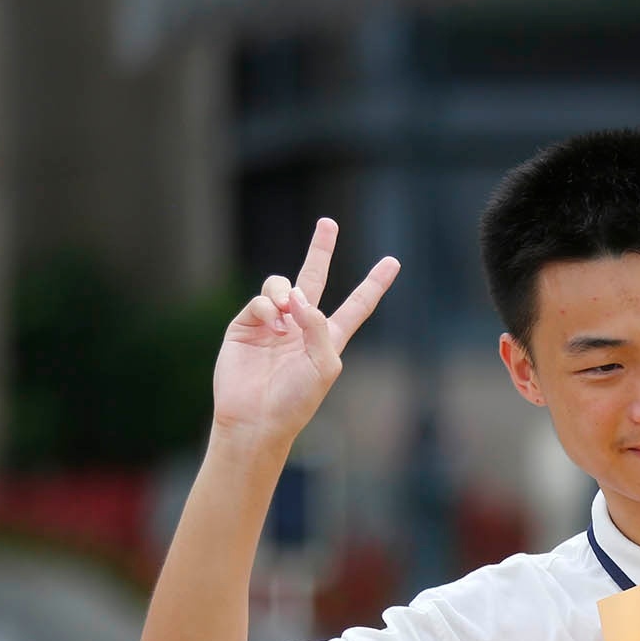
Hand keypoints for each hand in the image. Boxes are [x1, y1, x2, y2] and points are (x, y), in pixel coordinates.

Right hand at [213, 218, 399, 450]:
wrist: (256, 417)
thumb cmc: (296, 400)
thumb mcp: (324, 366)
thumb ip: (320, 329)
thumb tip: (299, 298)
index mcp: (330, 337)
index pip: (357, 305)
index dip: (374, 284)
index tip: (393, 262)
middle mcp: (302, 325)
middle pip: (314, 278)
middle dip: (320, 250)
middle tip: (328, 223)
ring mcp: (273, 323)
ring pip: (282, 285)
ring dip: (286, 293)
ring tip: (286, 312)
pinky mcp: (246, 325)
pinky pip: (260, 302)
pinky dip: (268, 309)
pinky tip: (272, 328)